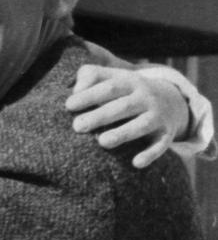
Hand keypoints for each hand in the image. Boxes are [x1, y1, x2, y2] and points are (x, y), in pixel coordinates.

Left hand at [66, 64, 189, 168]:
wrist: (171, 100)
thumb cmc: (126, 91)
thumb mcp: (112, 77)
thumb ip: (91, 76)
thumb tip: (75, 91)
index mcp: (130, 82)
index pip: (109, 87)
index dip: (89, 95)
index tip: (68, 105)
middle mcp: (146, 98)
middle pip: (124, 106)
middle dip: (100, 116)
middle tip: (77, 126)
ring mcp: (158, 116)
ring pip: (142, 125)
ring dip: (123, 133)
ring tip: (102, 142)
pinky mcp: (166, 134)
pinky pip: (161, 145)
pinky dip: (150, 154)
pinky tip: (136, 163)